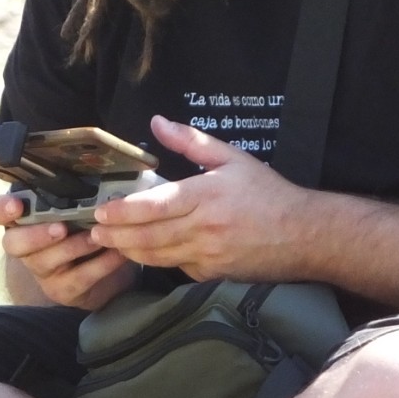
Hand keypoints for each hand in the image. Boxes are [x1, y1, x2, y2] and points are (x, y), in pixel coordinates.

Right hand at [0, 191, 137, 309]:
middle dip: (36, 235)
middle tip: (61, 228)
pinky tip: (116, 253)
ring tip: (98, 236)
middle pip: (13, 243)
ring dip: (74, 247)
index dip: (2, 209)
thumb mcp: (74, 206)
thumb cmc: (82, 225)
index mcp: (22, 217)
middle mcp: (24, 245)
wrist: (98, 266)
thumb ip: (73, 193)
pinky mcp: (61, 289)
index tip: (16, 205)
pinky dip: (99, 264)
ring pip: (46, 261)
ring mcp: (41, 270)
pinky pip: (78, 278)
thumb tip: (97, 172)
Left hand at [88, 116, 311, 280]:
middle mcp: (204, 228)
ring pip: (157, 257)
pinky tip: (143, 254)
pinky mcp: (213, 274)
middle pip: (147, 236)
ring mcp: (208, 255)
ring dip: (128, 251)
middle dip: (115, 236)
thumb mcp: (232, 158)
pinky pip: (177, 268)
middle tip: (93, 232)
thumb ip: (191, 142)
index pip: (154, 206)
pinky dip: (157, 261)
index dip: (123, 211)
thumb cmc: (269, 194)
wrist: (306, 236)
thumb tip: (157, 123)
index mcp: (206, 196)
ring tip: (108, 244)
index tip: (101, 212)